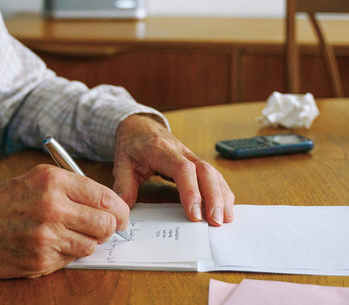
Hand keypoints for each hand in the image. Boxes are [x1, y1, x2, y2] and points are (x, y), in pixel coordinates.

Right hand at [0, 164, 128, 278]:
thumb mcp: (32, 180)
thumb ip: (69, 188)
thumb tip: (105, 203)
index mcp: (52, 181)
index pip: (105, 196)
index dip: (119, 209)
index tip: (121, 214)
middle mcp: (52, 207)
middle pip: (105, 224)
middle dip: (107, 228)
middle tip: (101, 228)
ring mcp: (46, 237)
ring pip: (90, 245)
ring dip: (84, 243)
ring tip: (65, 235)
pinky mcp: (40, 261)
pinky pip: (70, 260)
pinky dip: (65, 255)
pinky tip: (46, 246)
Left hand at [112, 114, 234, 226]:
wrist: (140, 126)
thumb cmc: (132, 145)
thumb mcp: (121, 163)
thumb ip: (123, 186)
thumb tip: (125, 211)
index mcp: (161, 150)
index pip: (183, 169)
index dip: (191, 191)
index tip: (194, 214)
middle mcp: (181, 151)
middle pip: (205, 171)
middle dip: (213, 197)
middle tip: (216, 221)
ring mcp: (192, 156)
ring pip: (213, 173)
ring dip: (222, 196)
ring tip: (226, 219)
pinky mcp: (197, 163)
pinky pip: (214, 176)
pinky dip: (223, 192)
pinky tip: (226, 208)